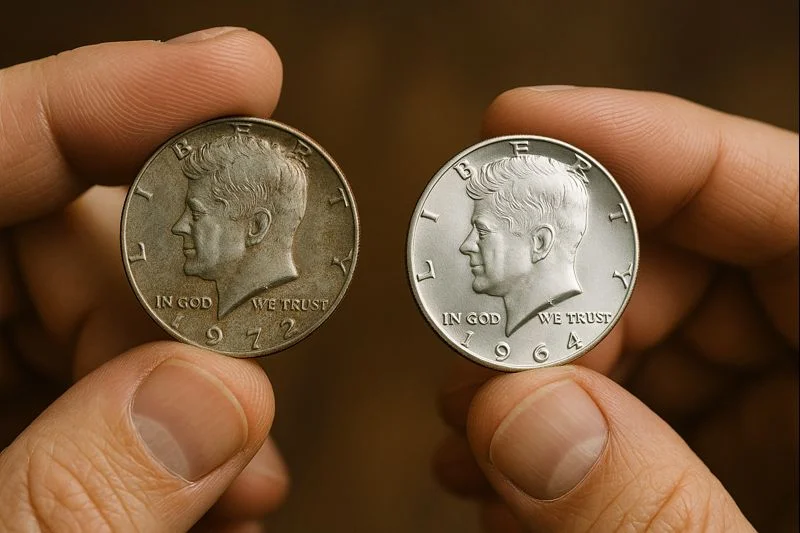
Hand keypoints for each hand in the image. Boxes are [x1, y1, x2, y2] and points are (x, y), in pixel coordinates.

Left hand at [0, 28, 288, 530]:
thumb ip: (66, 504)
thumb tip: (221, 397)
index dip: (117, 100)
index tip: (243, 74)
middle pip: (49, 237)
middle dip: (174, 289)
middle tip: (252, 357)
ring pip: (83, 323)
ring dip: (185, 377)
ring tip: (250, 455)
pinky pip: (85, 398)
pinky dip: (163, 434)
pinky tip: (218, 487)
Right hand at [435, 87, 797, 531]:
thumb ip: (654, 508)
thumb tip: (514, 414)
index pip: (781, 199)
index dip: (648, 142)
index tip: (515, 123)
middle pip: (686, 269)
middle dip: (560, 299)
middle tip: (475, 355)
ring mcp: (780, 423)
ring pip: (646, 341)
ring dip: (540, 379)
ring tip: (471, 427)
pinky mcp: (731, 465)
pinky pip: (642, 415)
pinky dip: (561, 438)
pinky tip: (502, 474)